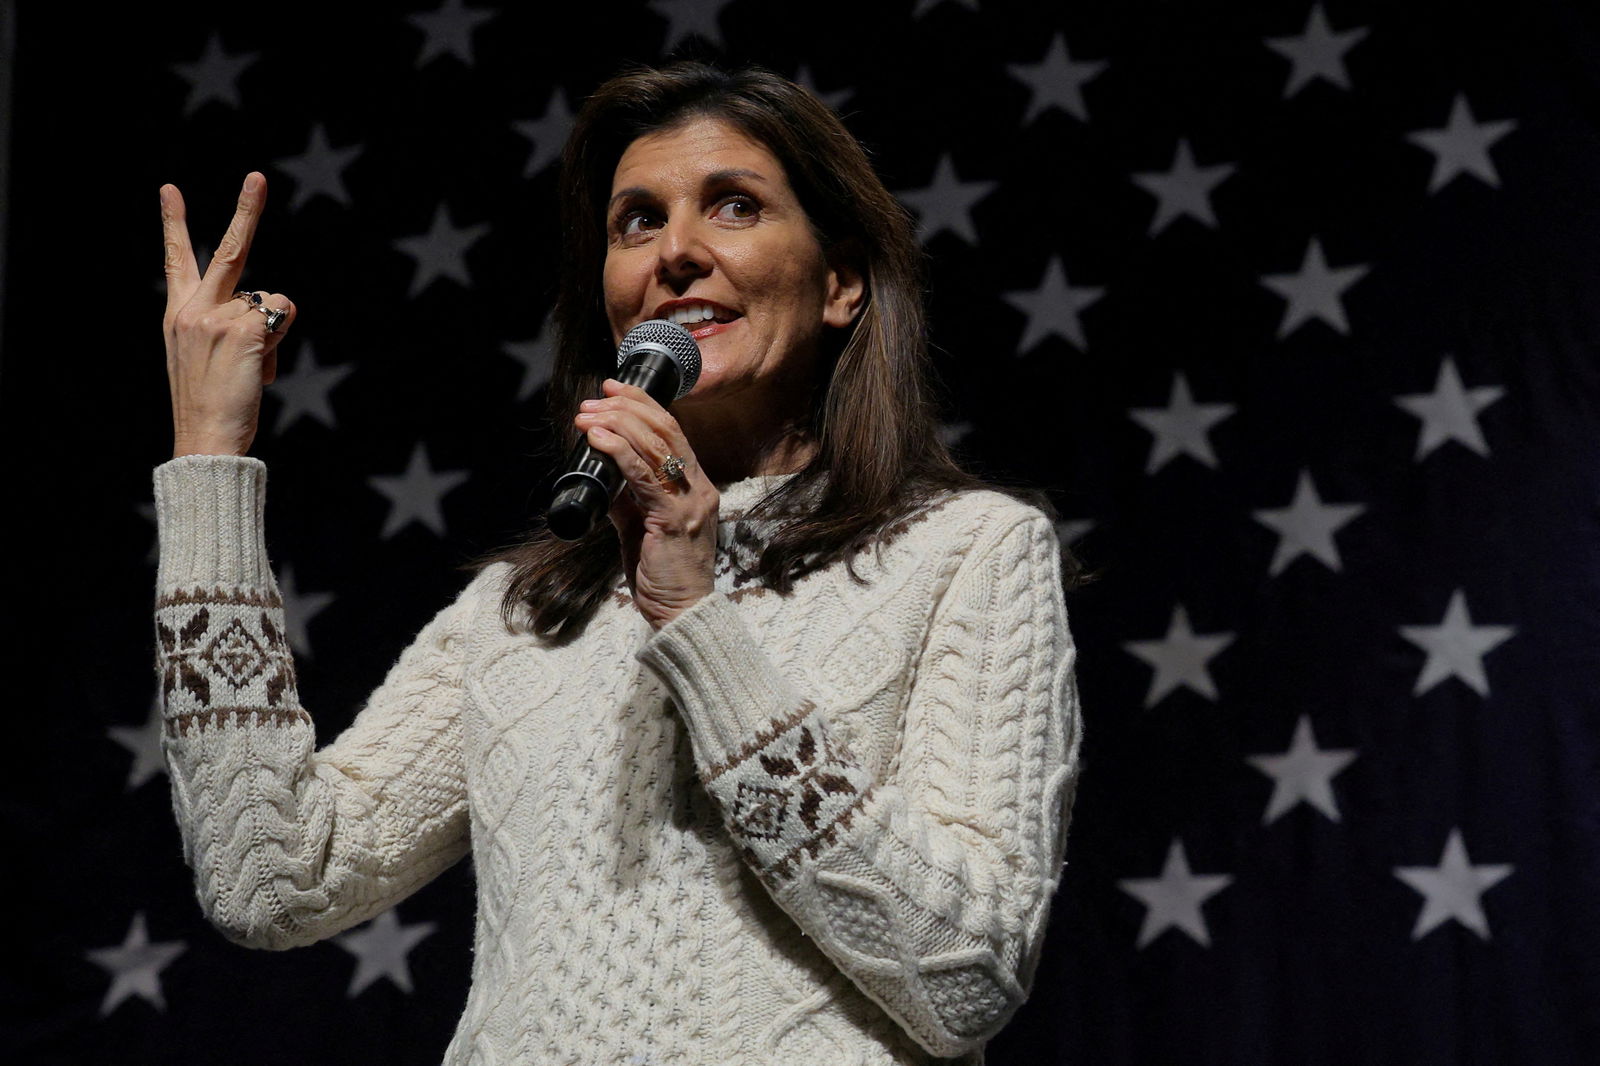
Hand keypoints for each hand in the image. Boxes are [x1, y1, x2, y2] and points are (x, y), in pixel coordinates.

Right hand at [160, 172, 296, 457]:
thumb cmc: (212, 405)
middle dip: (246, 210)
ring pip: (271, 302)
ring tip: (249, 371)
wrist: (205, 438)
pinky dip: (281, 342)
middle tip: (258, 177)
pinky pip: (283, 315)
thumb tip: (269, 315)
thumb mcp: (209, 358)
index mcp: (179, 315)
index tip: (169, 189)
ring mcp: (217, 318)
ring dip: (272, 337)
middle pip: (230, 251)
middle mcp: (193, 310)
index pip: (177, 261)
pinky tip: (258, 371)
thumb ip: (229, 326)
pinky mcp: (243, 330)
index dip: (174, 224)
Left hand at [574, 379, 717, 628]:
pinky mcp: (674, 518)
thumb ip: (629, 499)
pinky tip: (598, 439)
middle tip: (596, 398)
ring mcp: (689, 501)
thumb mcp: (642, 527)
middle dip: (627, 406)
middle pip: (665, 429)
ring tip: (587, 416)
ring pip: (654, 446)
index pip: (673, 432)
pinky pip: (643, 475)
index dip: (643, 405)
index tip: (613, 391)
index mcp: (695, 486)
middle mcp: (698, 487)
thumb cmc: (665, 574)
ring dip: (616, 424)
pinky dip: (618, 451)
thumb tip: (605, 474)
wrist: (681, 612)